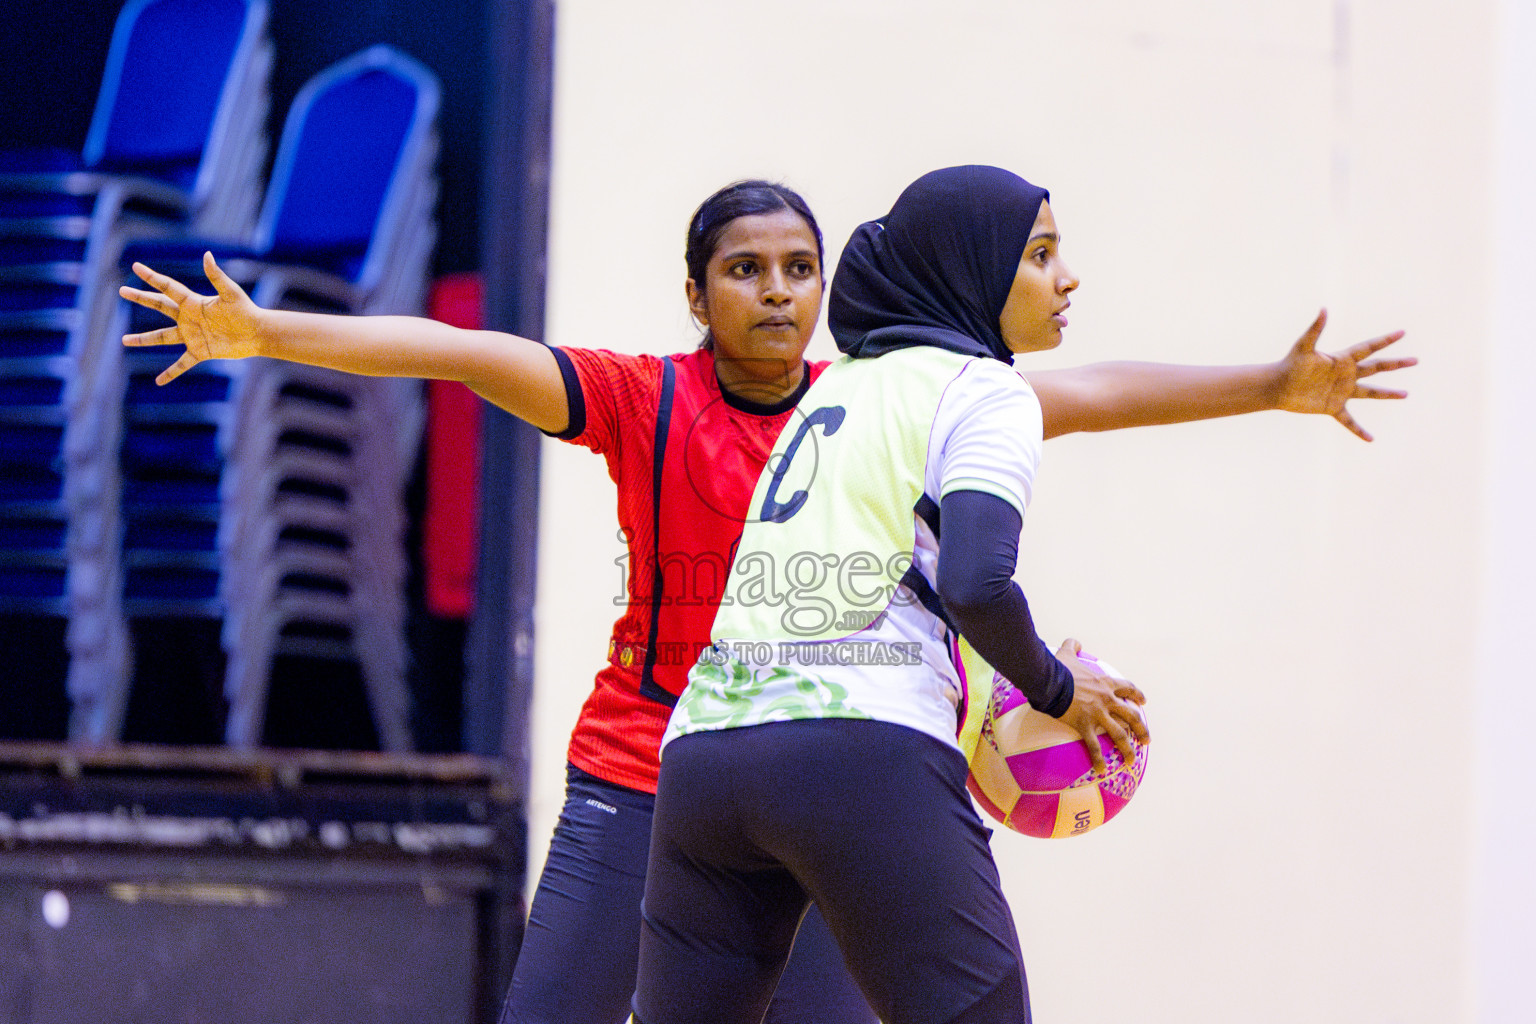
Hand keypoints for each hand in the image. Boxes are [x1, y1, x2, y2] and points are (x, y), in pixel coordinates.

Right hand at [120, 252, 262, 384]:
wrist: (258, 333)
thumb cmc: (246, 310)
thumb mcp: (230, 293)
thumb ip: (216, 276)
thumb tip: (207, 255)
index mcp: (193, 302)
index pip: (168, 287)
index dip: (151, 277)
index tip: (135, 267)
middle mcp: (189, 318)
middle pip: (159, 306)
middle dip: (141, 298)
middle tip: (122, 290)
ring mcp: (192, 335)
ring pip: (162, 337)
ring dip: (144, 339)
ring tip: (125, 340)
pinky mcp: (200, 352)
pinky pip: (182, 363)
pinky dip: (171, 372)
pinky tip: (159, 382)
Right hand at [1054, 638, 1147, 774]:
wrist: (1051, 681)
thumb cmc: (1059, 668)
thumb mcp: (1067, 653)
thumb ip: (1073, 646)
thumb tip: (1076, 643)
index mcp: (1105, 683)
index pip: (1128, 688)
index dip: (1137, 695)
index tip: (1143, 702)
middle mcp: (1107, 700)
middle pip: (1131, 716)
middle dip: (1141, 729)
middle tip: (1146, 739)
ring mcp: (1098, 714)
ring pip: (1119, 733)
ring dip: (1127, 748)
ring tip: (1131, 760)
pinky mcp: (1085, 725)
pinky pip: (1094, 746)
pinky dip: (1099, 759)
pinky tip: (1102, 769)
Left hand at [1274, 309, 1415, 441]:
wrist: (1277, 386)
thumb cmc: (1290, 364)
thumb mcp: (1304, 346)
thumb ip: (1316, 329)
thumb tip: (1324, 309)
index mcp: (1342, 359)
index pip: (1369, 348)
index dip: (1385, 340)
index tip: (1402, 332)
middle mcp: (1346, 375)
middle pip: (1376, 368)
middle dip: (1396, 364)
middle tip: (1415, 360)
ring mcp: (1341, 392)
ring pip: (1370, 393)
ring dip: (1388, 394)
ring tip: (1406, 394)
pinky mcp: (1333, 407)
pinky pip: (1349, 421)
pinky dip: (1359, 430)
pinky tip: (1370, 439)